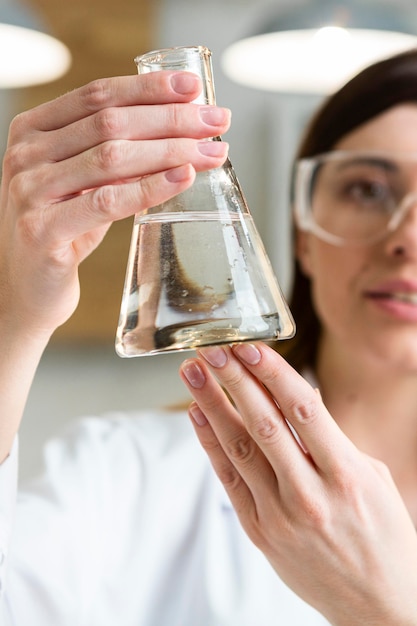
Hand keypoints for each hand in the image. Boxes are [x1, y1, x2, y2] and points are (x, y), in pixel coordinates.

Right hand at [0, 71, 229, 338]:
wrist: (25, 288)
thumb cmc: (60, 231)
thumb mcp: (82, 184)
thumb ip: (112, 156)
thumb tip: (178, 131)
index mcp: (33, 130)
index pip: (98, 95)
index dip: (149, 88)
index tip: (194, 88)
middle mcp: (26, 154)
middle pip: (111, 122)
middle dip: (172, 119)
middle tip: (217, 121)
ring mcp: (30, 192)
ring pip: (112, 156)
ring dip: (171, 150)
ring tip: (212, 151)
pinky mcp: (42, 231)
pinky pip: (107, 202)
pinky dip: (149, 188)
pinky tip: (182, 177)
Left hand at [180, 342, 416, 624]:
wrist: (379, 604)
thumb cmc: (382, 533)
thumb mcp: (373, 477)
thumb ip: (332, 438)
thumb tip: (299, 398)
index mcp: (346, 475)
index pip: (303, 410)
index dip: (272, 374)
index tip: (250, 346)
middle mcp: (310, 495)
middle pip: (263, 424)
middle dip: (234, 381)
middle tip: (212, 349)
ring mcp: (281, 516)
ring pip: (239, 449)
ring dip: (212, 405)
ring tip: (193, 372)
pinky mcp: (260, 533)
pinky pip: (229, 480)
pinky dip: (211, 444)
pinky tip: (198, 415)